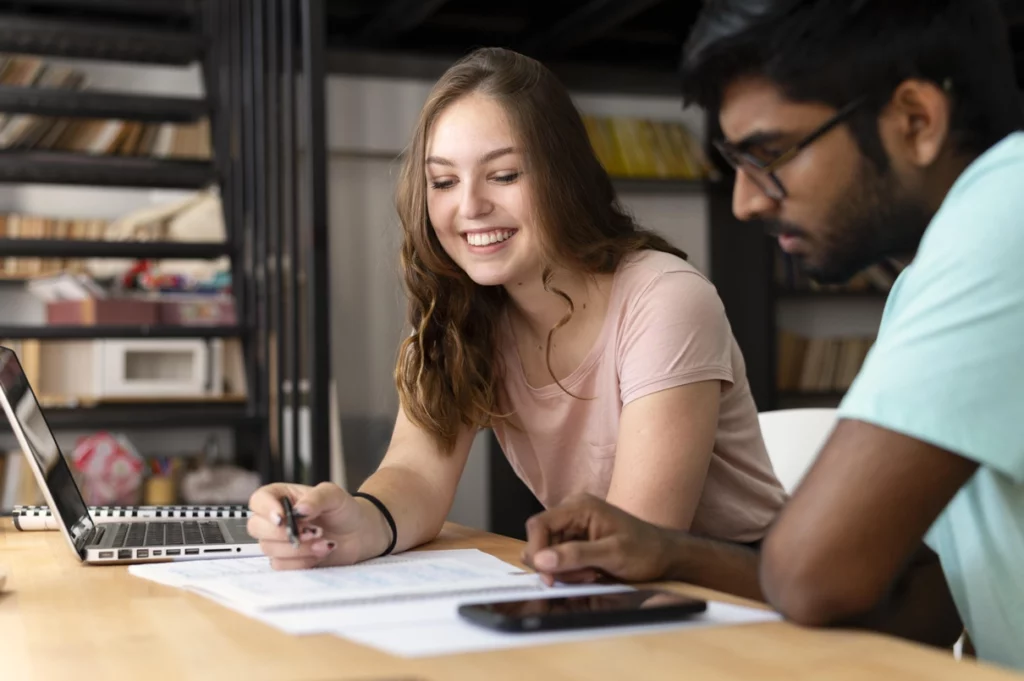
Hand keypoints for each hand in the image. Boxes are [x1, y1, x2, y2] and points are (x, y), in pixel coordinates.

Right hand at [247, 482, 388, 569]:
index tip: (283, 518)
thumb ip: (316, 498)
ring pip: (269, 549)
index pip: (258, 500)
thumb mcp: (333, 495)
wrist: (358, 533)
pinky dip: (302, 561)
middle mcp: (277, 519)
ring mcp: (280, 541)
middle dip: (284, 533)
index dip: (266, 509)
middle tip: (312, 531)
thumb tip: (299, 509)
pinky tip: (320, 552)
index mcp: (282, 497)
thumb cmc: (343, 510)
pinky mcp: (288, 560)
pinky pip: (282, 565)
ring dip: (298, 548)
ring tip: (323, 541)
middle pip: (256, 527)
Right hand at [521, 494, 675, 585]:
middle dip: (554, 564)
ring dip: (563, 570)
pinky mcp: (576, 540)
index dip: (537, 551)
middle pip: (540, 539)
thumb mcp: (612, 554)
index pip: (539, 525)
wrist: (665, 556)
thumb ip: (576, 556)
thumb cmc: (644, 551)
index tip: (548, 577)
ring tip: (590, 575)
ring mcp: (573, 526)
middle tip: (582, 577)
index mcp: (579, 506)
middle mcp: (571, 511)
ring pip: (548, 552)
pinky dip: (569, 571)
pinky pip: (559, 557)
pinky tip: (589, 574)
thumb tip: (540, 560)